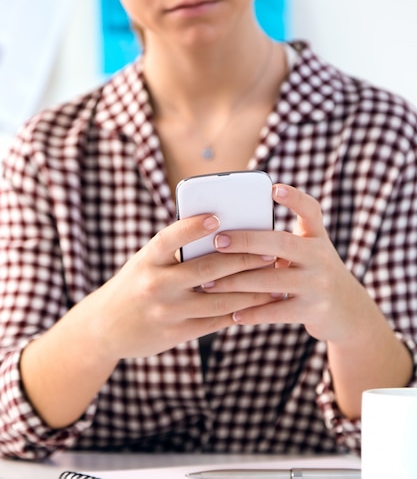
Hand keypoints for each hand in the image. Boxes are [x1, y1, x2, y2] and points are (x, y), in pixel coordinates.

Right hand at [88, 213, 274, 359]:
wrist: (105, 328)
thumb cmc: (136, 282)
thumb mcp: (146, 262)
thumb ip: (177, 251)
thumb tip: (223, 233)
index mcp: (147, 259)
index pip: (170, 239)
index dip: (192, 227)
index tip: (217, 217)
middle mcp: (156, 284)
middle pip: (207, 269)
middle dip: (243, 259)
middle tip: (271, 250)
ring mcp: (167, 311)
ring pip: (218, 299)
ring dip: (252, 290)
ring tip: (276, 279)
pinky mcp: (176, 333)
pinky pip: (215, 321)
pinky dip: (241, 311)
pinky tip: (260, 303)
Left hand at [202, 183, 369, 342]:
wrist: (350, 313)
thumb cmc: (315, 275)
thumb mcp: (310, 252)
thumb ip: (284, 240)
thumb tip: (233, 233)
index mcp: (317, 237)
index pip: (310, 210)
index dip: (294, 198)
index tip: (274, 189)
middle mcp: (321, 256)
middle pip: (280, 243)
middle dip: (245, 241)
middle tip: (217, 241)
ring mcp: (319, 284)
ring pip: (270, 280)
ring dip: (236, 282)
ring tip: (210, 284)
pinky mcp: (314, 311)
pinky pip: (275, 311)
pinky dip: (252, 313)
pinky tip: (232, 313)